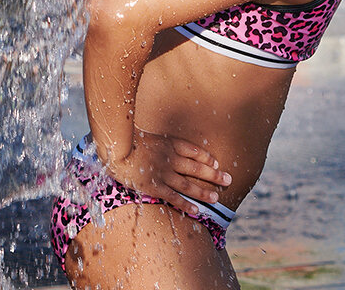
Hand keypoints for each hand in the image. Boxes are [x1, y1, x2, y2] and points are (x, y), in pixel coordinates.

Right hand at [106, 128, 231, 215]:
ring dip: (204, 192)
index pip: (194, 150)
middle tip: (229, 180)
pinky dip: (186, 204)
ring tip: (217, 198)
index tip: (216, 162)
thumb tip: (155, 144)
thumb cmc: (124, 139)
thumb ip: (154, 142)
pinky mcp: (154, 186)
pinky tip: (197, 210)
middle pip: (197, 167)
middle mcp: (171, 158)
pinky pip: (174, 197)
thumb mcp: (145, 134)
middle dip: (214, 174)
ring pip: (189, 184)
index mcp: (169, 143)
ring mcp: (164, 173)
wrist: (115, 147)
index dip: (206, 157)